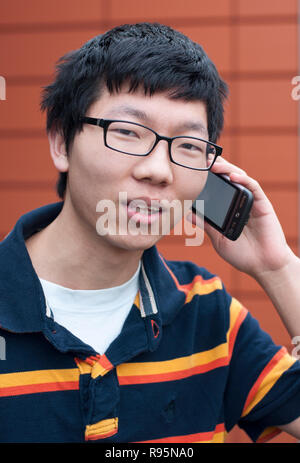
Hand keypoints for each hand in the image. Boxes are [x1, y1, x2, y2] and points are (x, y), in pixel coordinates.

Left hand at [188, 157, 293, 279]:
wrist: (263, 266)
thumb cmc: (243, 254)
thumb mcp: (218, 238)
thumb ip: (206, 225)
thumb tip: (187, 214)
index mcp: (229, 208)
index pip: (217, 188)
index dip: (207, 177)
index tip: (192, 169)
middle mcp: (240, 202)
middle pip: (227, 178)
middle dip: (215, 167)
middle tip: (200, 159)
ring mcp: (251, 201)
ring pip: (239, 178)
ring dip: (226, 169)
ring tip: (212, 164)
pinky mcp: (262, 204)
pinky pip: (253, 187)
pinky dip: (243, 180)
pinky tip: (232, 176)